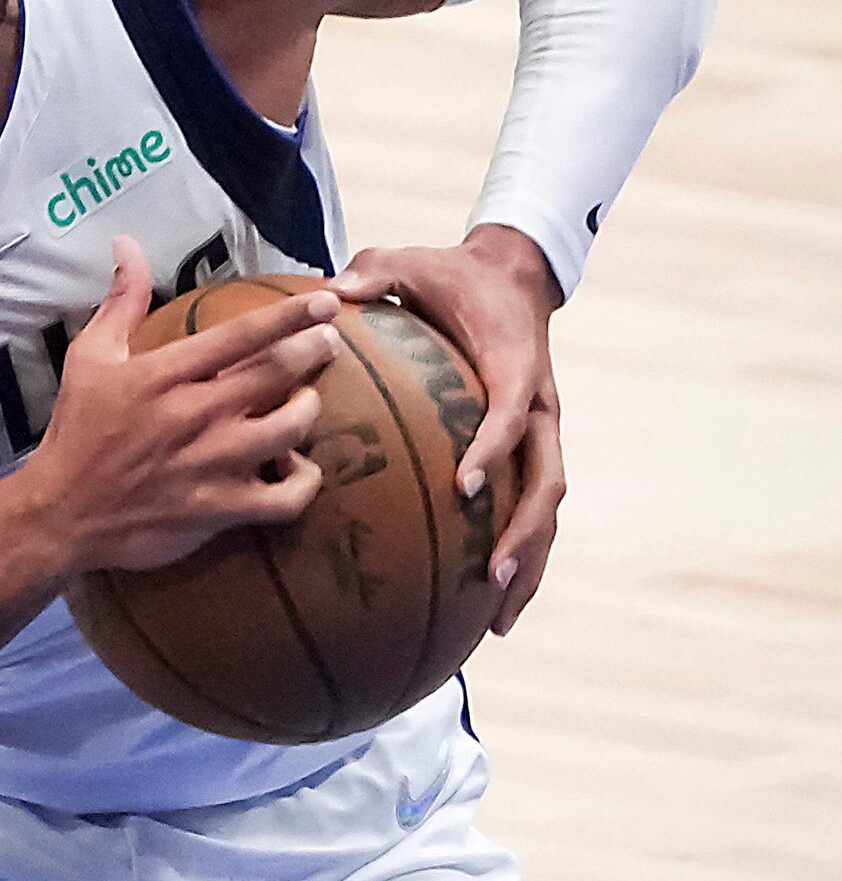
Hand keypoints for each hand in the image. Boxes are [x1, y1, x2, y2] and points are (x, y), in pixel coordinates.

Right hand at [29, 236, 340, 572]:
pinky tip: (297, 469)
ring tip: (304, 403)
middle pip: (278, 374)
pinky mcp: (220, 509)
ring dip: (307, 410)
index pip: (243, 334)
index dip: (292, 314)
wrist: (62, 512)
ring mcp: (213, 464)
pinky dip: (304, 482)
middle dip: (314, 351)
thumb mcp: (89, 357)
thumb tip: (127, 245)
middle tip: (327, 343)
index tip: (327, 302)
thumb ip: (120, 301)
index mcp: (167, 374)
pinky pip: (286, 498)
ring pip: (291, 429)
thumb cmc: (77, 432)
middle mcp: (197, 414)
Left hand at [328, 224, 564, 634]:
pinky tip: (491, 605)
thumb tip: (332, 291)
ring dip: (529, 561)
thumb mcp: (412, 260)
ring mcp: (544, 431)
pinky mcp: (535, 448)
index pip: (512, 412)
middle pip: (547, 479)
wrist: (513, 276)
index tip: (466, 485)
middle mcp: (541, 404)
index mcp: (515, 364)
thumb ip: (375, 271)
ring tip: (500, 619)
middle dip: (523, 531)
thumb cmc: (453, 274)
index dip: (493, 448)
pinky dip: (522, 555)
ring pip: (548, 506)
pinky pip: (533, 507)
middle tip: (488, 574)